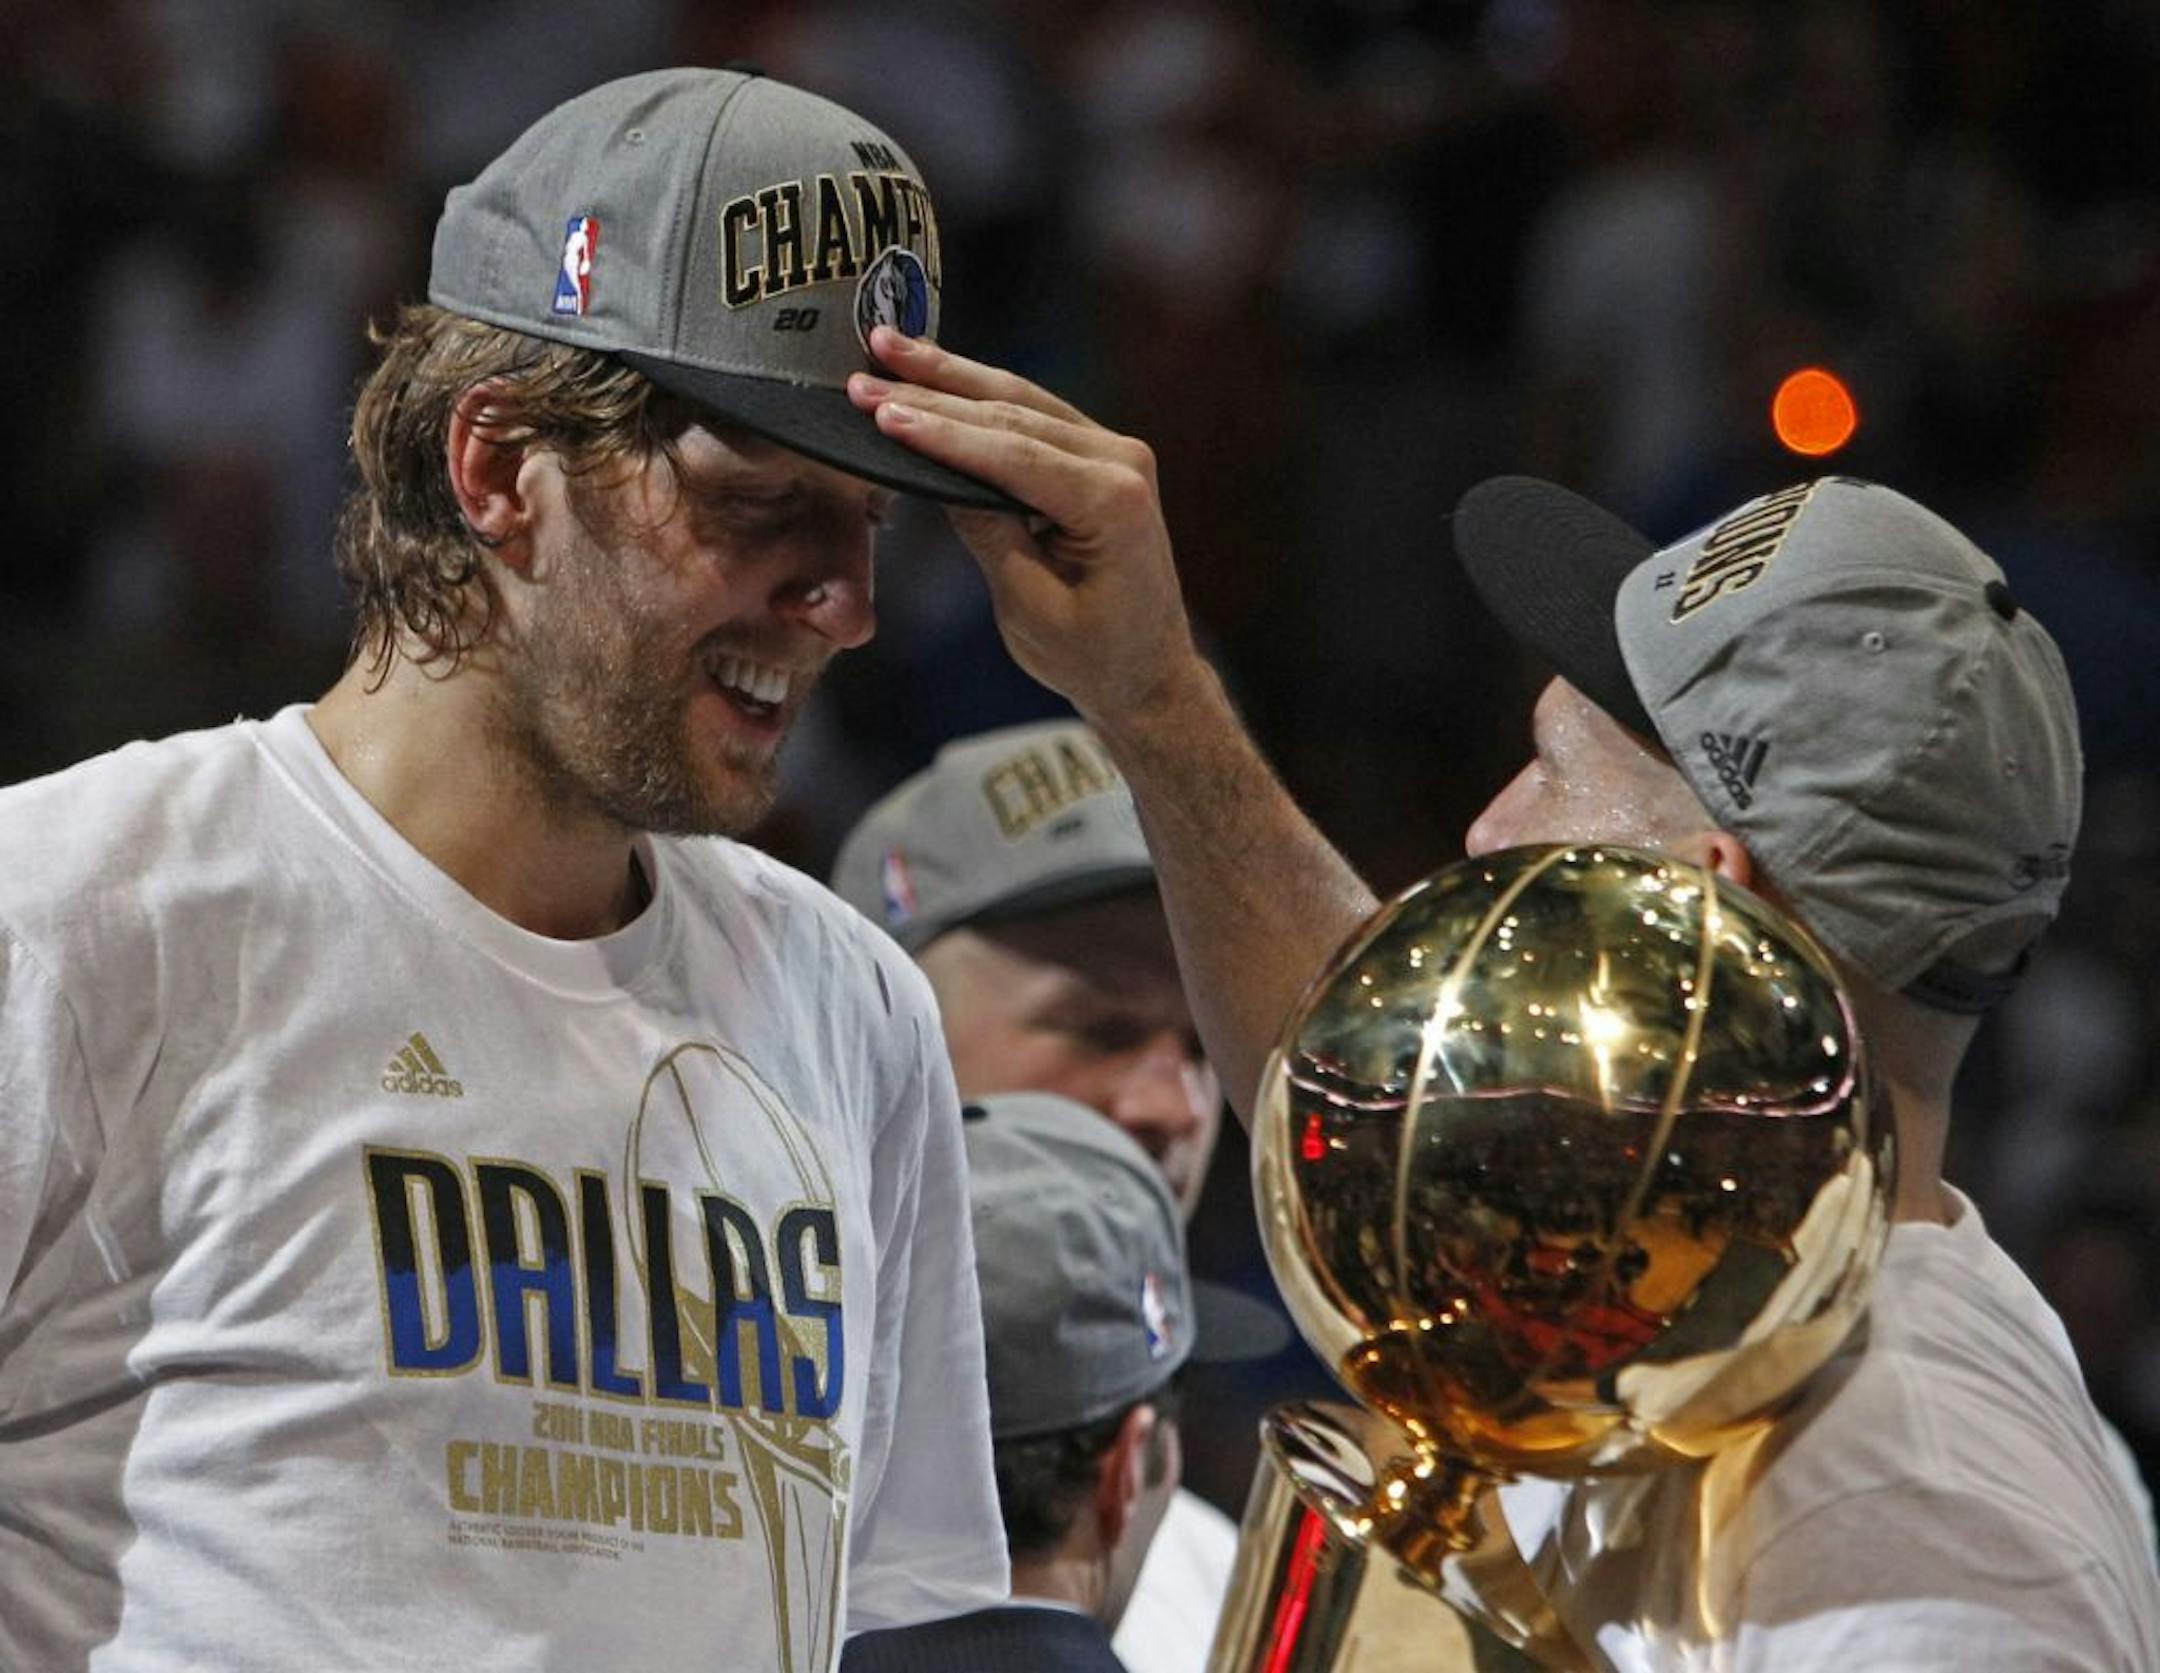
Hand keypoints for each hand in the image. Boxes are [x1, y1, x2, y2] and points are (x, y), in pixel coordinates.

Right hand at [847, 328, 1204, 725]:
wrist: (1147, 672)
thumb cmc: (1092, 655)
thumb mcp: (1028, 606)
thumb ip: (988, 534)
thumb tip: (933, 474)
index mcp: (1112, 502)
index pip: (1012, 454)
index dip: (942, 433)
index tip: (881, 412)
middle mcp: (1122, 462)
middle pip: (1013, 415)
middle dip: (933, 392)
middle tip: (866, 372)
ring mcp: (1116, 452)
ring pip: (1021, 401)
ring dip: (951, 376)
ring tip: (889, 348)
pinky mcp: (1101, 455)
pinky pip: (1034, 415)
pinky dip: (982, 395)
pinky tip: (937, 371)